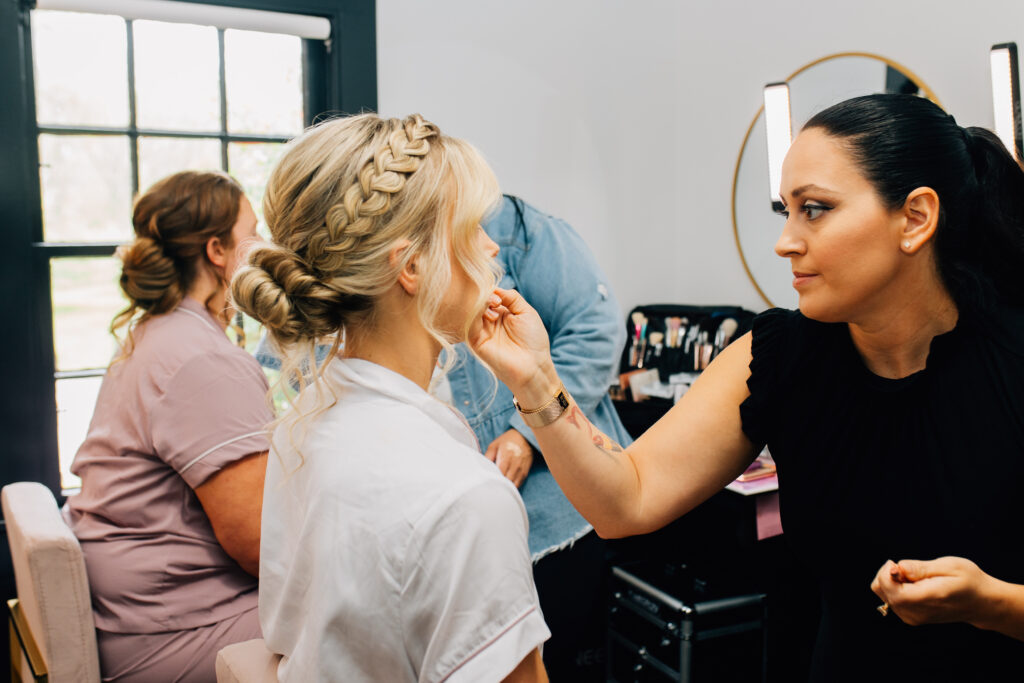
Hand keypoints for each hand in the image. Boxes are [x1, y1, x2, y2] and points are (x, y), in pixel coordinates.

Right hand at [469, 288, 557, 402]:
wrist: (533, 366)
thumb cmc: (533, 341)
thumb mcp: (526, 312)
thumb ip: (512, 297)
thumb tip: (495, 288)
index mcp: (501, 312)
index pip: (488, 295)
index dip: (491, 291)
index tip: (500, 297)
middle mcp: (489, 320)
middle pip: (478, 301)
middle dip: (485, 297)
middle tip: (497, 302)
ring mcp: (481, 330)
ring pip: (471, 310)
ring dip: (480, 305)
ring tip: (494, 308)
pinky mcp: (475, 341)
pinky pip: (467, 324)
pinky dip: (473, 315)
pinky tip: (487, 315)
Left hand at [484, 429, 533, 487]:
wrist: (525, 437)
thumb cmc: (508, 441)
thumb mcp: (494, 445)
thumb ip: (487, 457)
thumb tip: (480, 467)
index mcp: (505, 459)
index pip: (498, 476)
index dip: (491, 481)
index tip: (486, 482)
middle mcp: (514, 467)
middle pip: (505, 483)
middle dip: (498, 486)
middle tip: (490, 486)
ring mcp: (520, 471)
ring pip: (512, 486)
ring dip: (505, 488)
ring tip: (498, 487)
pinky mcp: (525, 473)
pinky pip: (518, 485)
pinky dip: (512, 487)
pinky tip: (506, 485)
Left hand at [870, 556, 992, 626]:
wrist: (981, 603)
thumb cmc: (969, 581)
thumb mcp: (950, 566)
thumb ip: (921, 568)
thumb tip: (898, 567)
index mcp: (926, 599)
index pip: (889, 588)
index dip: (888, 571)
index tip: (902, 564)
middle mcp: (915, 613)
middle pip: (881, 589)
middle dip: (889, 573)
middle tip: (912, 570)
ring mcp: (912, 618)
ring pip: (883, 593)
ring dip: (893, 580)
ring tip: (917, 578)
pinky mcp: (910, 617)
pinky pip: (889, 598)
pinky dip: (896, 587)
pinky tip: (915, 585)